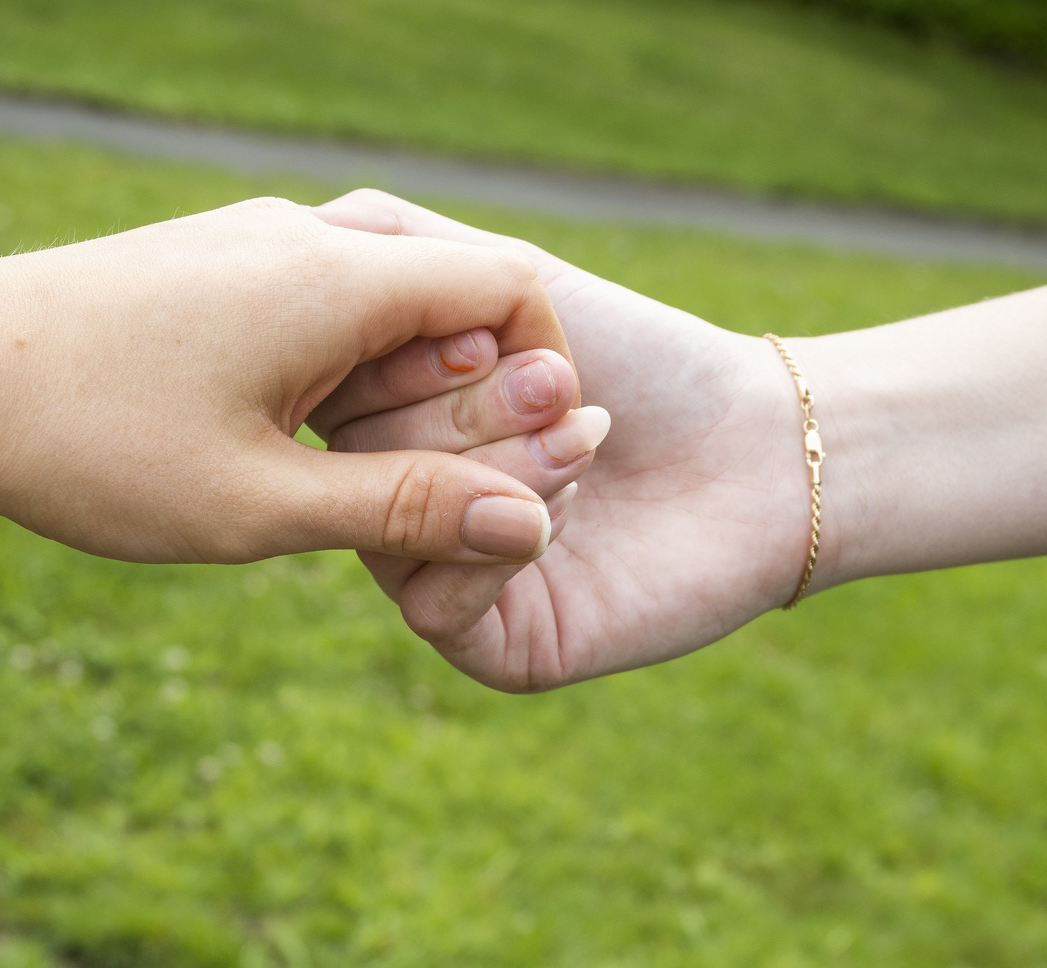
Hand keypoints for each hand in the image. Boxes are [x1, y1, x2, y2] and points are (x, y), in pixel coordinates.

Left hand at [0, 198, 573, 563]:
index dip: (545, 373)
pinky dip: (343, 366)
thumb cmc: (87, 444)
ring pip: (383, 299)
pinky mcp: (208, 262)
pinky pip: (320, 299)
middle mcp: (303, 233)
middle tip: (438, 487)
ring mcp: (250, 239)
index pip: (508, 286)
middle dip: (473, 391)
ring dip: (402, 386)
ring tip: (353, 474)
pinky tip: (289, 437)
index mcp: (335, 277)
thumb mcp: (258, 504)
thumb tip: (529, 525)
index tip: (525, 459)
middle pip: (451, 290)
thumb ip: (405, 509)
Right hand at [311, 190, 817, 690]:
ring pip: (389, 538)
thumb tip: (289, 241)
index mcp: (389, 423)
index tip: (486, 329)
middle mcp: (402, 505)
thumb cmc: (640, 355)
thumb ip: (395, 247)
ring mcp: (443, 577)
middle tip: (561, 384)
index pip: (326, 397)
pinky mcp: (493, 647)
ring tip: (585, 438)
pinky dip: (494, 550)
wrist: (757, 444)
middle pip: (355, 467)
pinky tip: (568, 512)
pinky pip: (430, 608)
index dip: (395, 360)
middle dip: (462, 416)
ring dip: (491, 475)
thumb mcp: (506, 274)